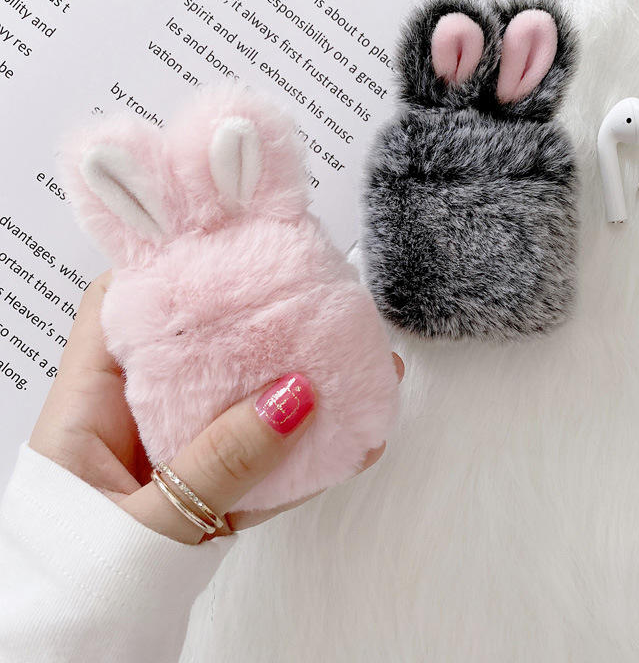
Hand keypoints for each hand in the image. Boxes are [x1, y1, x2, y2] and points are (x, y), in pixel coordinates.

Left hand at [29, 272, 403, 543]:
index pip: (119, 309)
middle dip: (253, 323)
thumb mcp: (143, 531)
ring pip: (238, 406)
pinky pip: (260, 465)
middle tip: (311, 298)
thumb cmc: (73, 602)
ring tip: (354, 364)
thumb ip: (219, 465)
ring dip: (294, 390)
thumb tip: (292, 397)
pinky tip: (351, 439)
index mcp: (87, 412)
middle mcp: (130, 426)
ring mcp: (173, 462)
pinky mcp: (207, 500)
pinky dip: (303, 456)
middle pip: (194, 348)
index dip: (167, 267)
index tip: (227, 247)